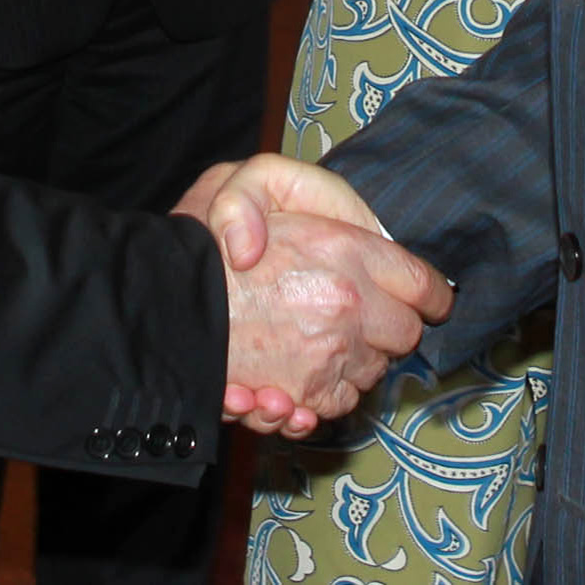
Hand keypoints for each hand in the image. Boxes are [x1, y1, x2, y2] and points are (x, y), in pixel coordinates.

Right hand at [177, 155, 449, 433]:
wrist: (155, 308)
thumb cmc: (196, 242)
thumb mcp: (246, 180)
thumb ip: (299, 189)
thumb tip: (342, 230)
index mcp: (345, 250)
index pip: (423, 283)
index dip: (429, 292)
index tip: (427, 297)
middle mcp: (347, 307)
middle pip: (406, 333)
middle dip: (390, 326)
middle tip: (361, 315)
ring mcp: (327, 357)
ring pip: (373, 371)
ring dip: (357, 360)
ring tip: (322, 342)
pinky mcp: (302, 396)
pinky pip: (339, 404)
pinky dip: (327, 395)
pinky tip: (302, 378)